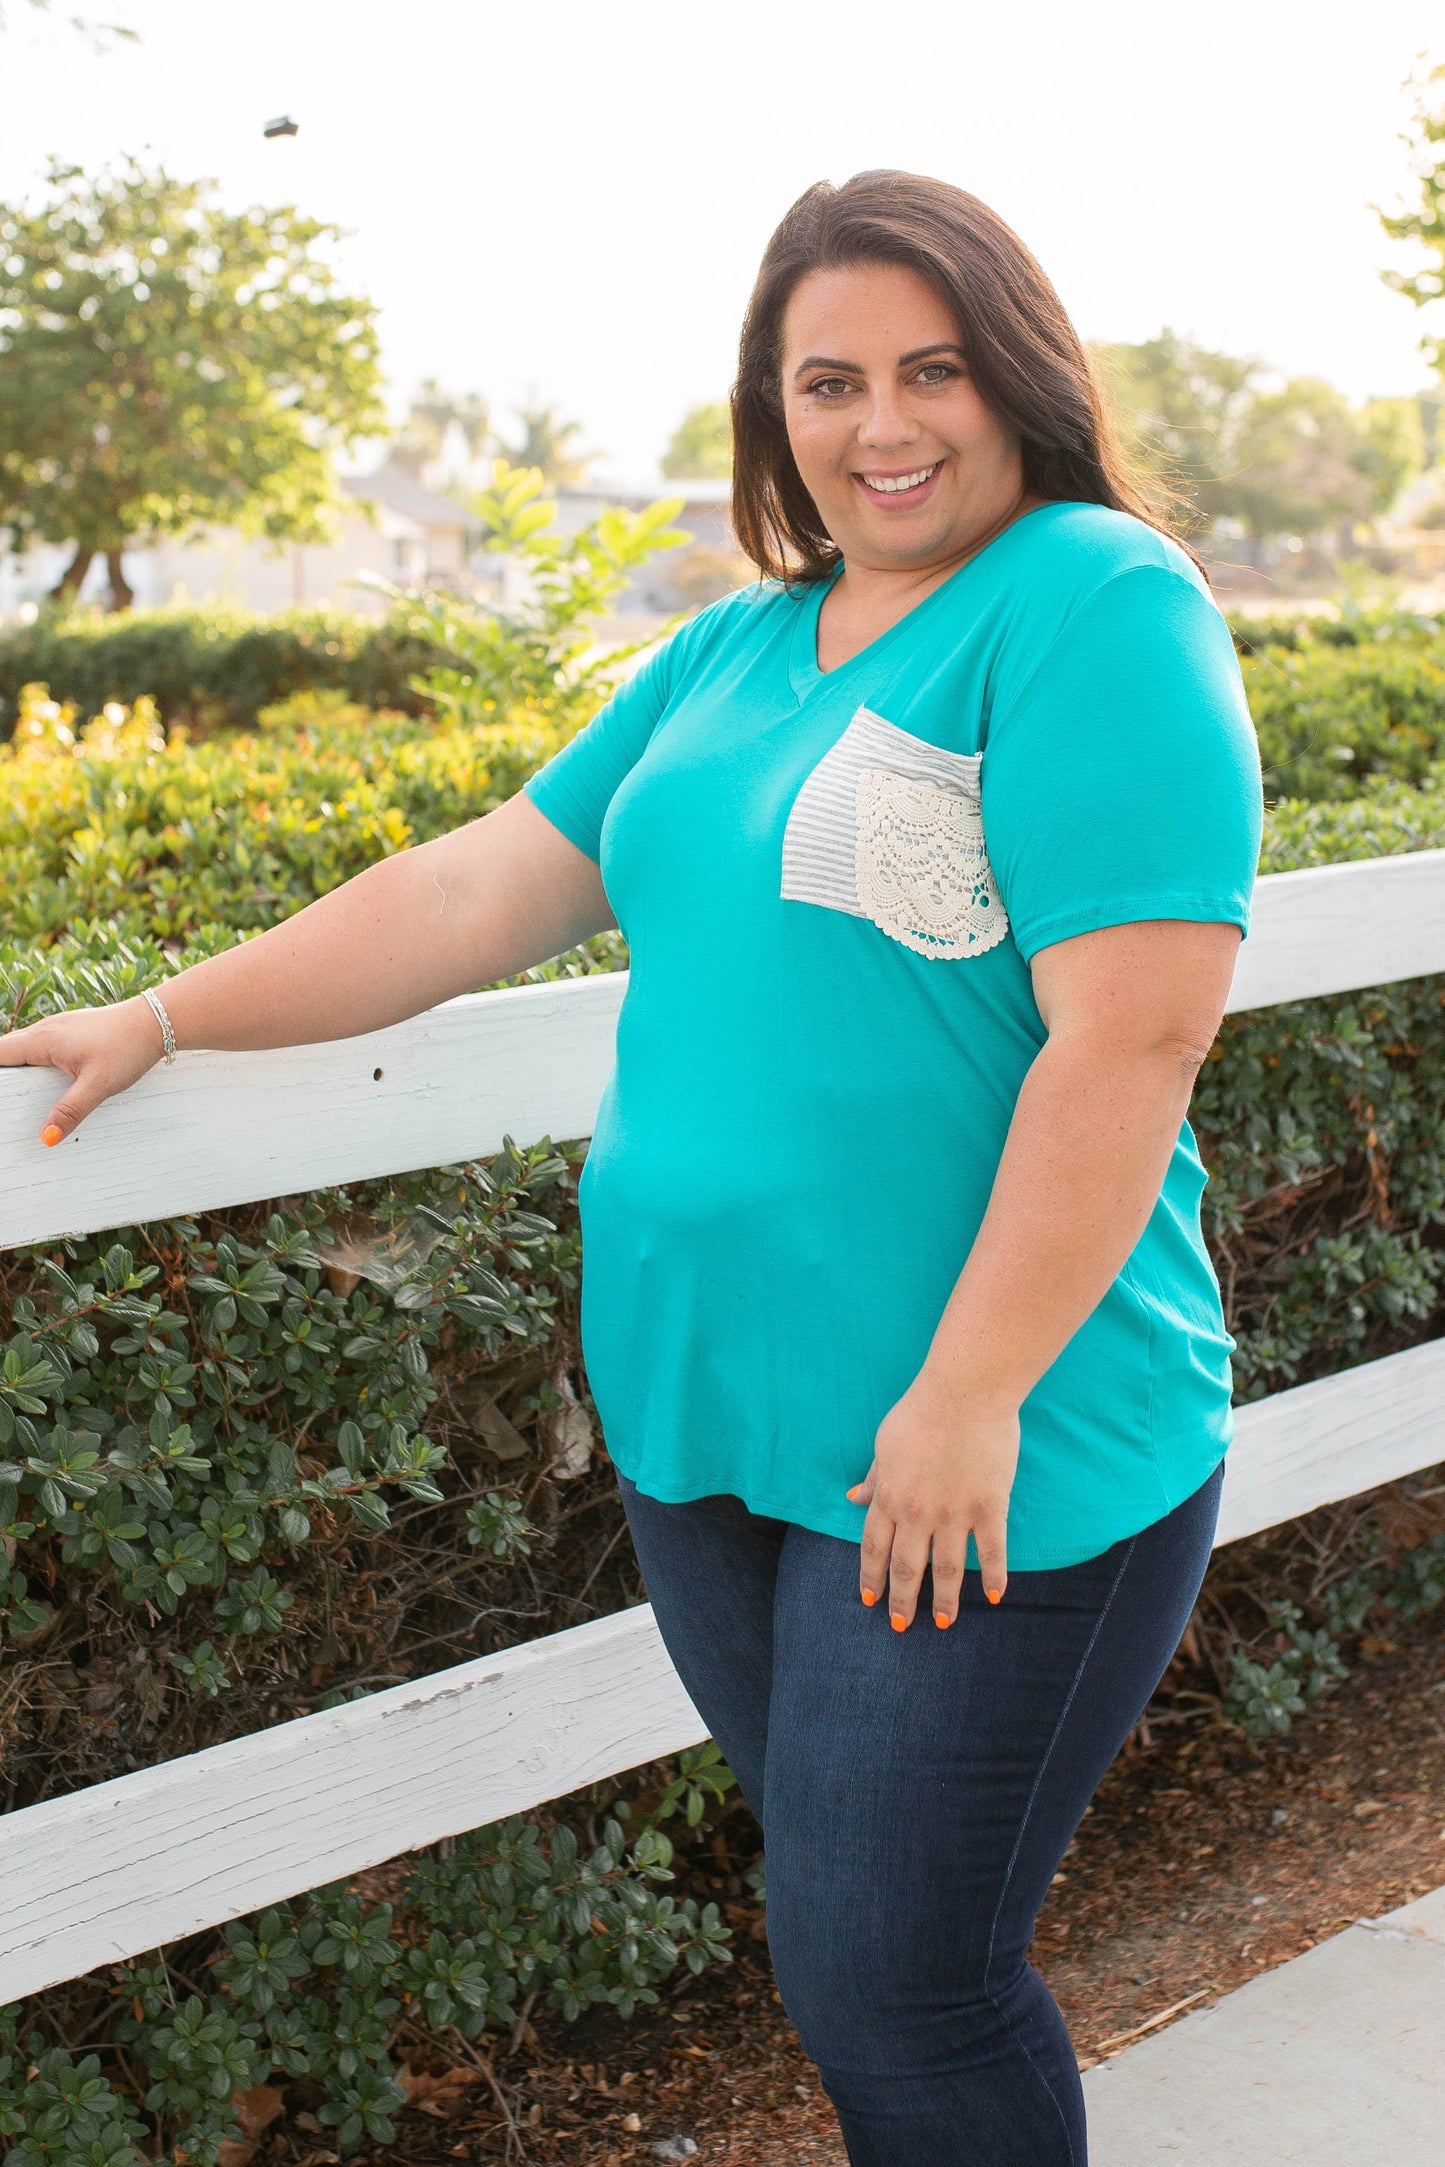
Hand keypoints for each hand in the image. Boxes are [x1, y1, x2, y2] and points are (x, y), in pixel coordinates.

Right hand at [0, 998, 166, 1143]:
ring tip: (23, 1098)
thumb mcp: (99, 1084)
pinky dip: (37, 1063)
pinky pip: (42, 1047)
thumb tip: (47, 1137)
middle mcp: (45, 1030)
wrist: (156, 1022)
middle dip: (5, 1076)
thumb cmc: (128, 1046)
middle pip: (8, 1052)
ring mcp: (58, 1029)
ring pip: (25, 1049)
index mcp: (43, 1039)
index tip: (2, 1098)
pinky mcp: (71, 1033)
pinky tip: (47, 1082)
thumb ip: (70, 1111)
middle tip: (11, 1104)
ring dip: (20, 1069)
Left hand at [846, 1370, 1018, 1628]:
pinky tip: (993, 1597)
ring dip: (945, 1600)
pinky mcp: (990, 1507)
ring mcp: (956, 1514)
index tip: (870, 1600)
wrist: (965, 1393)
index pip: (874, 1548)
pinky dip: (993, 1577)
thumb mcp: (884, 1444)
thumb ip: (874, 1477)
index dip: (871, 1577)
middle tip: (901, 1626)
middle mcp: (918, 1514)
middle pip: (907, 1567)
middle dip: (902, 1601)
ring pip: (948, 1569)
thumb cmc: (921, 1412)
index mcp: (889, 1497)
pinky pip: (993, 1551)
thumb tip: (854, 1498)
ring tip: (943, 1623)